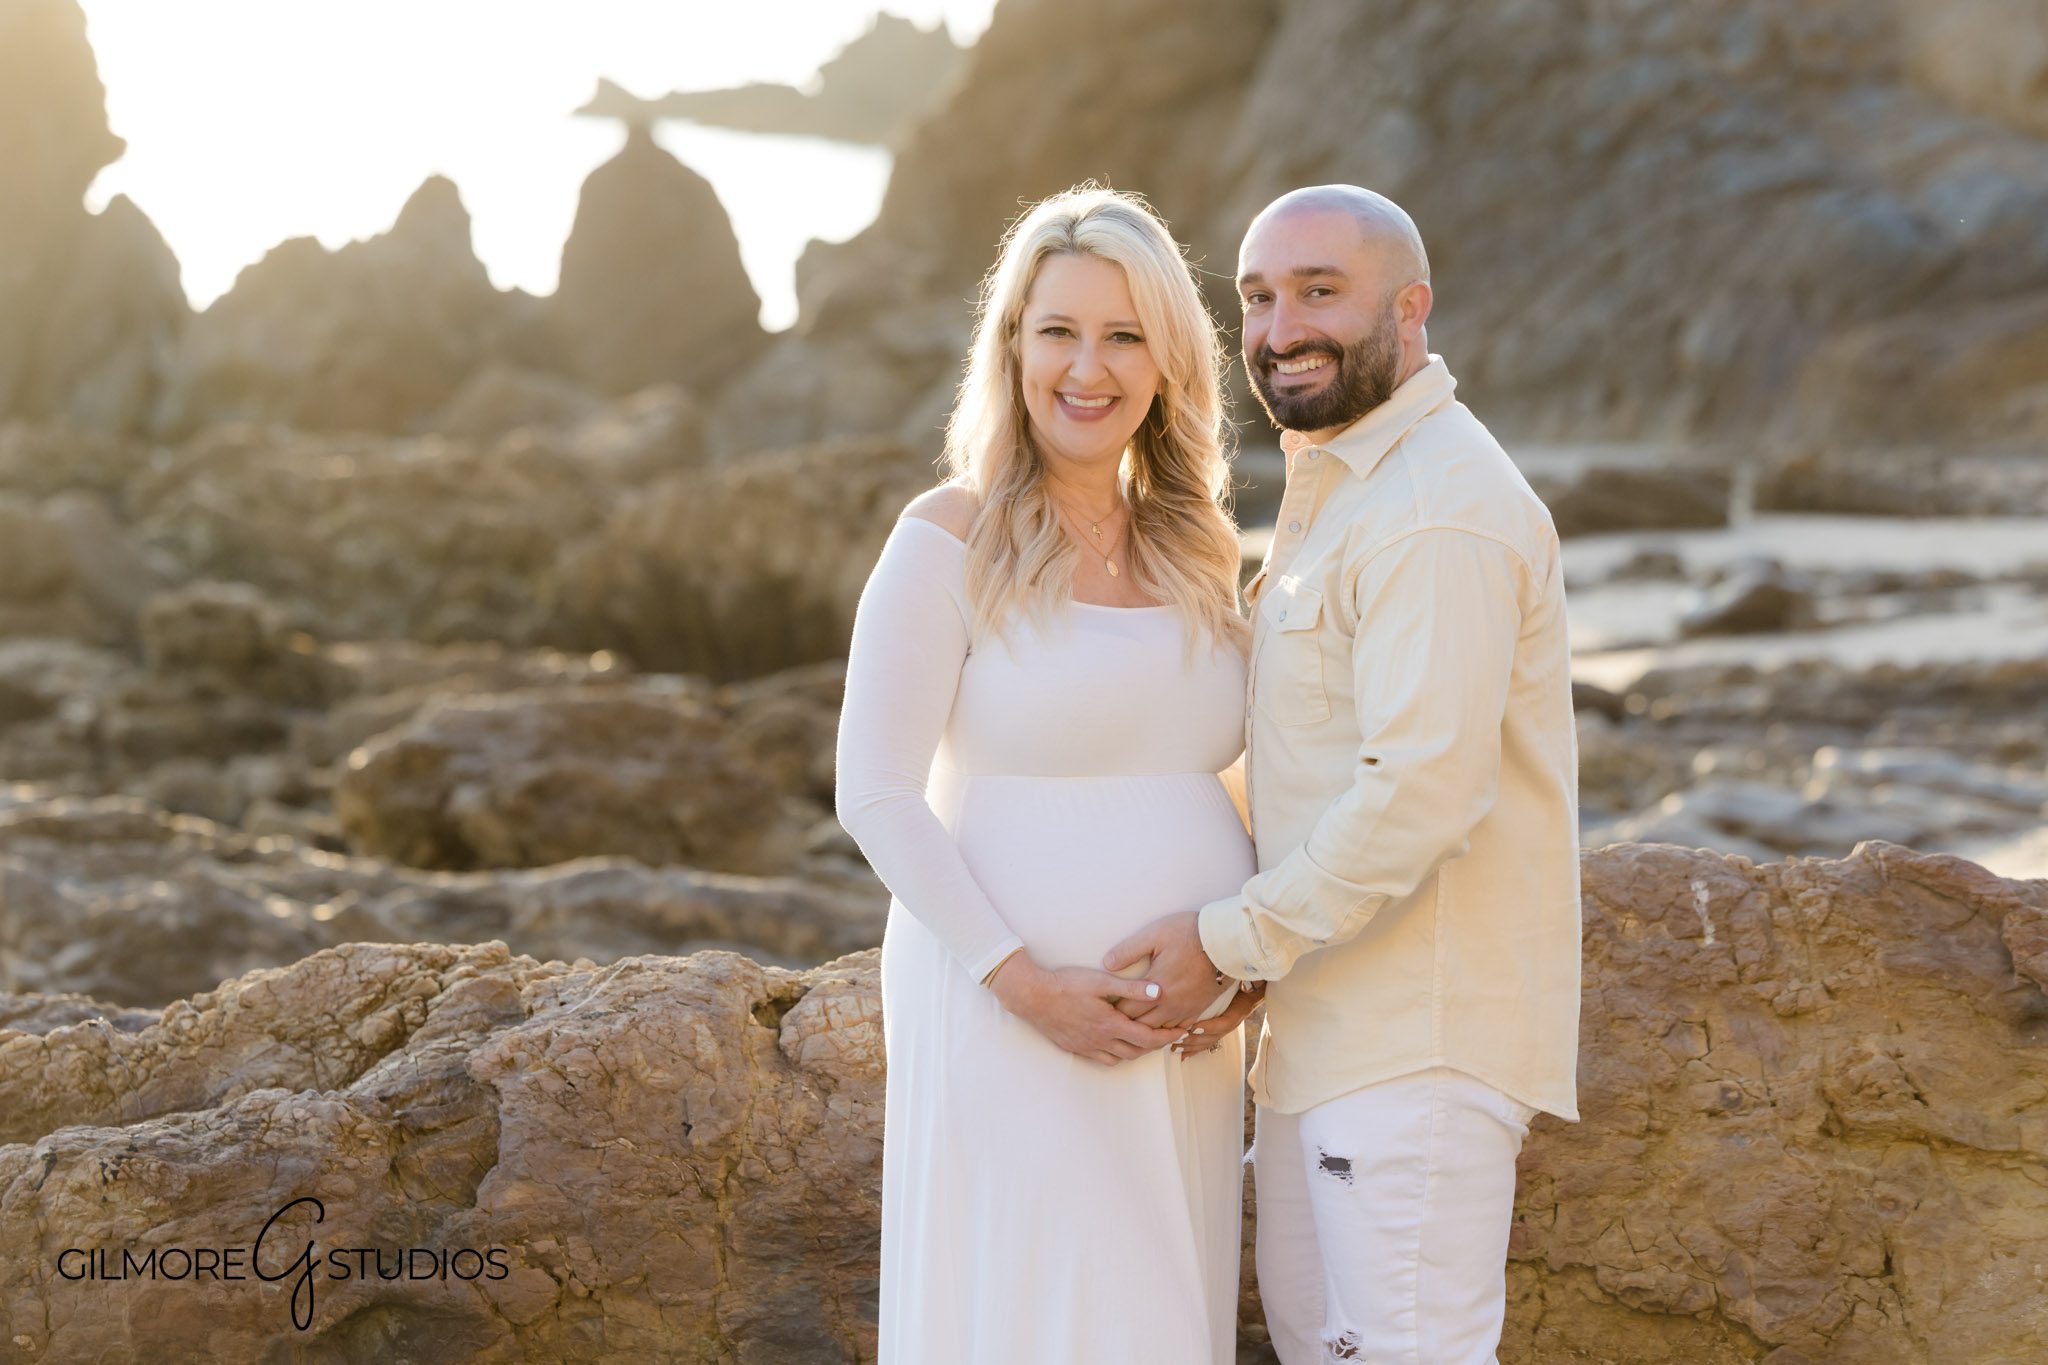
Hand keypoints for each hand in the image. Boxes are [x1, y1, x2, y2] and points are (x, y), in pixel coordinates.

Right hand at [988, 954, 1185, 1065]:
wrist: (1033, 996)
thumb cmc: (1066, 985)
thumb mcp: (1101, 981)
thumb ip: (1131, 988)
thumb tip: (1160, 991)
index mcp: (1111, 1024)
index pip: (1148, 1038)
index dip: (1168, 1036)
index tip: (1182, 1029)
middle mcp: (1101, 1040)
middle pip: (1138, 1051)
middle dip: (1157, 1044)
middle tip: (1169, 1033)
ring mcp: (1087, 1047)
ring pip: (1121, 1058)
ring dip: (1137, 1051)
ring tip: (1146, 1038)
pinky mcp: (1075, 1048)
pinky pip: (1103, 1058)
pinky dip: (1117, 1053)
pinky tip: (1118, 1043)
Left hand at [1101, 911, 1225, 1029]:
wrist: (1225, 942)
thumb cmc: (1189, 934)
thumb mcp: (1154, 934)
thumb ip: (1128, 950)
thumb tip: (1107, 963)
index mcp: (1154, 987)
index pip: (1126, 1009)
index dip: (1112, 1011)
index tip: (1103, 1010)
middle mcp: (1169, 1004)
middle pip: (1140, 1025)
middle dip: (1125, 1025)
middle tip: (1113, 1023)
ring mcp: (1185, 1009)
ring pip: (1159, 1032)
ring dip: (1145, 1032)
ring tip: (1132, 1030)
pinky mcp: (1198, 1009)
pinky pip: (1179, 1030)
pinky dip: (1166, 1033)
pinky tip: (1159, 1030)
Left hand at [1171, 982, 1265, 1059]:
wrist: (1255, 983)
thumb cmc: (1245, 977)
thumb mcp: (1243, 976)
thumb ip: (1234, 978)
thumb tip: (1227, 976)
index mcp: (1240, 1007)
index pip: (1226, 1022)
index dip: (1210, 1027)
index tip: (1195, 1027)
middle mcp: (1235, 1019)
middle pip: (1215, 1036)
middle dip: (1195, 1039)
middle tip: (1178, 1038)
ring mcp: (1228, 1024)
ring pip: (1210, 1041)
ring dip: (1193, 1046)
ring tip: (1176, 1047)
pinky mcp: (1221, 1028)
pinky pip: (1209, 1042)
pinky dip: (1196, 1050)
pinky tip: (1184, 1055)